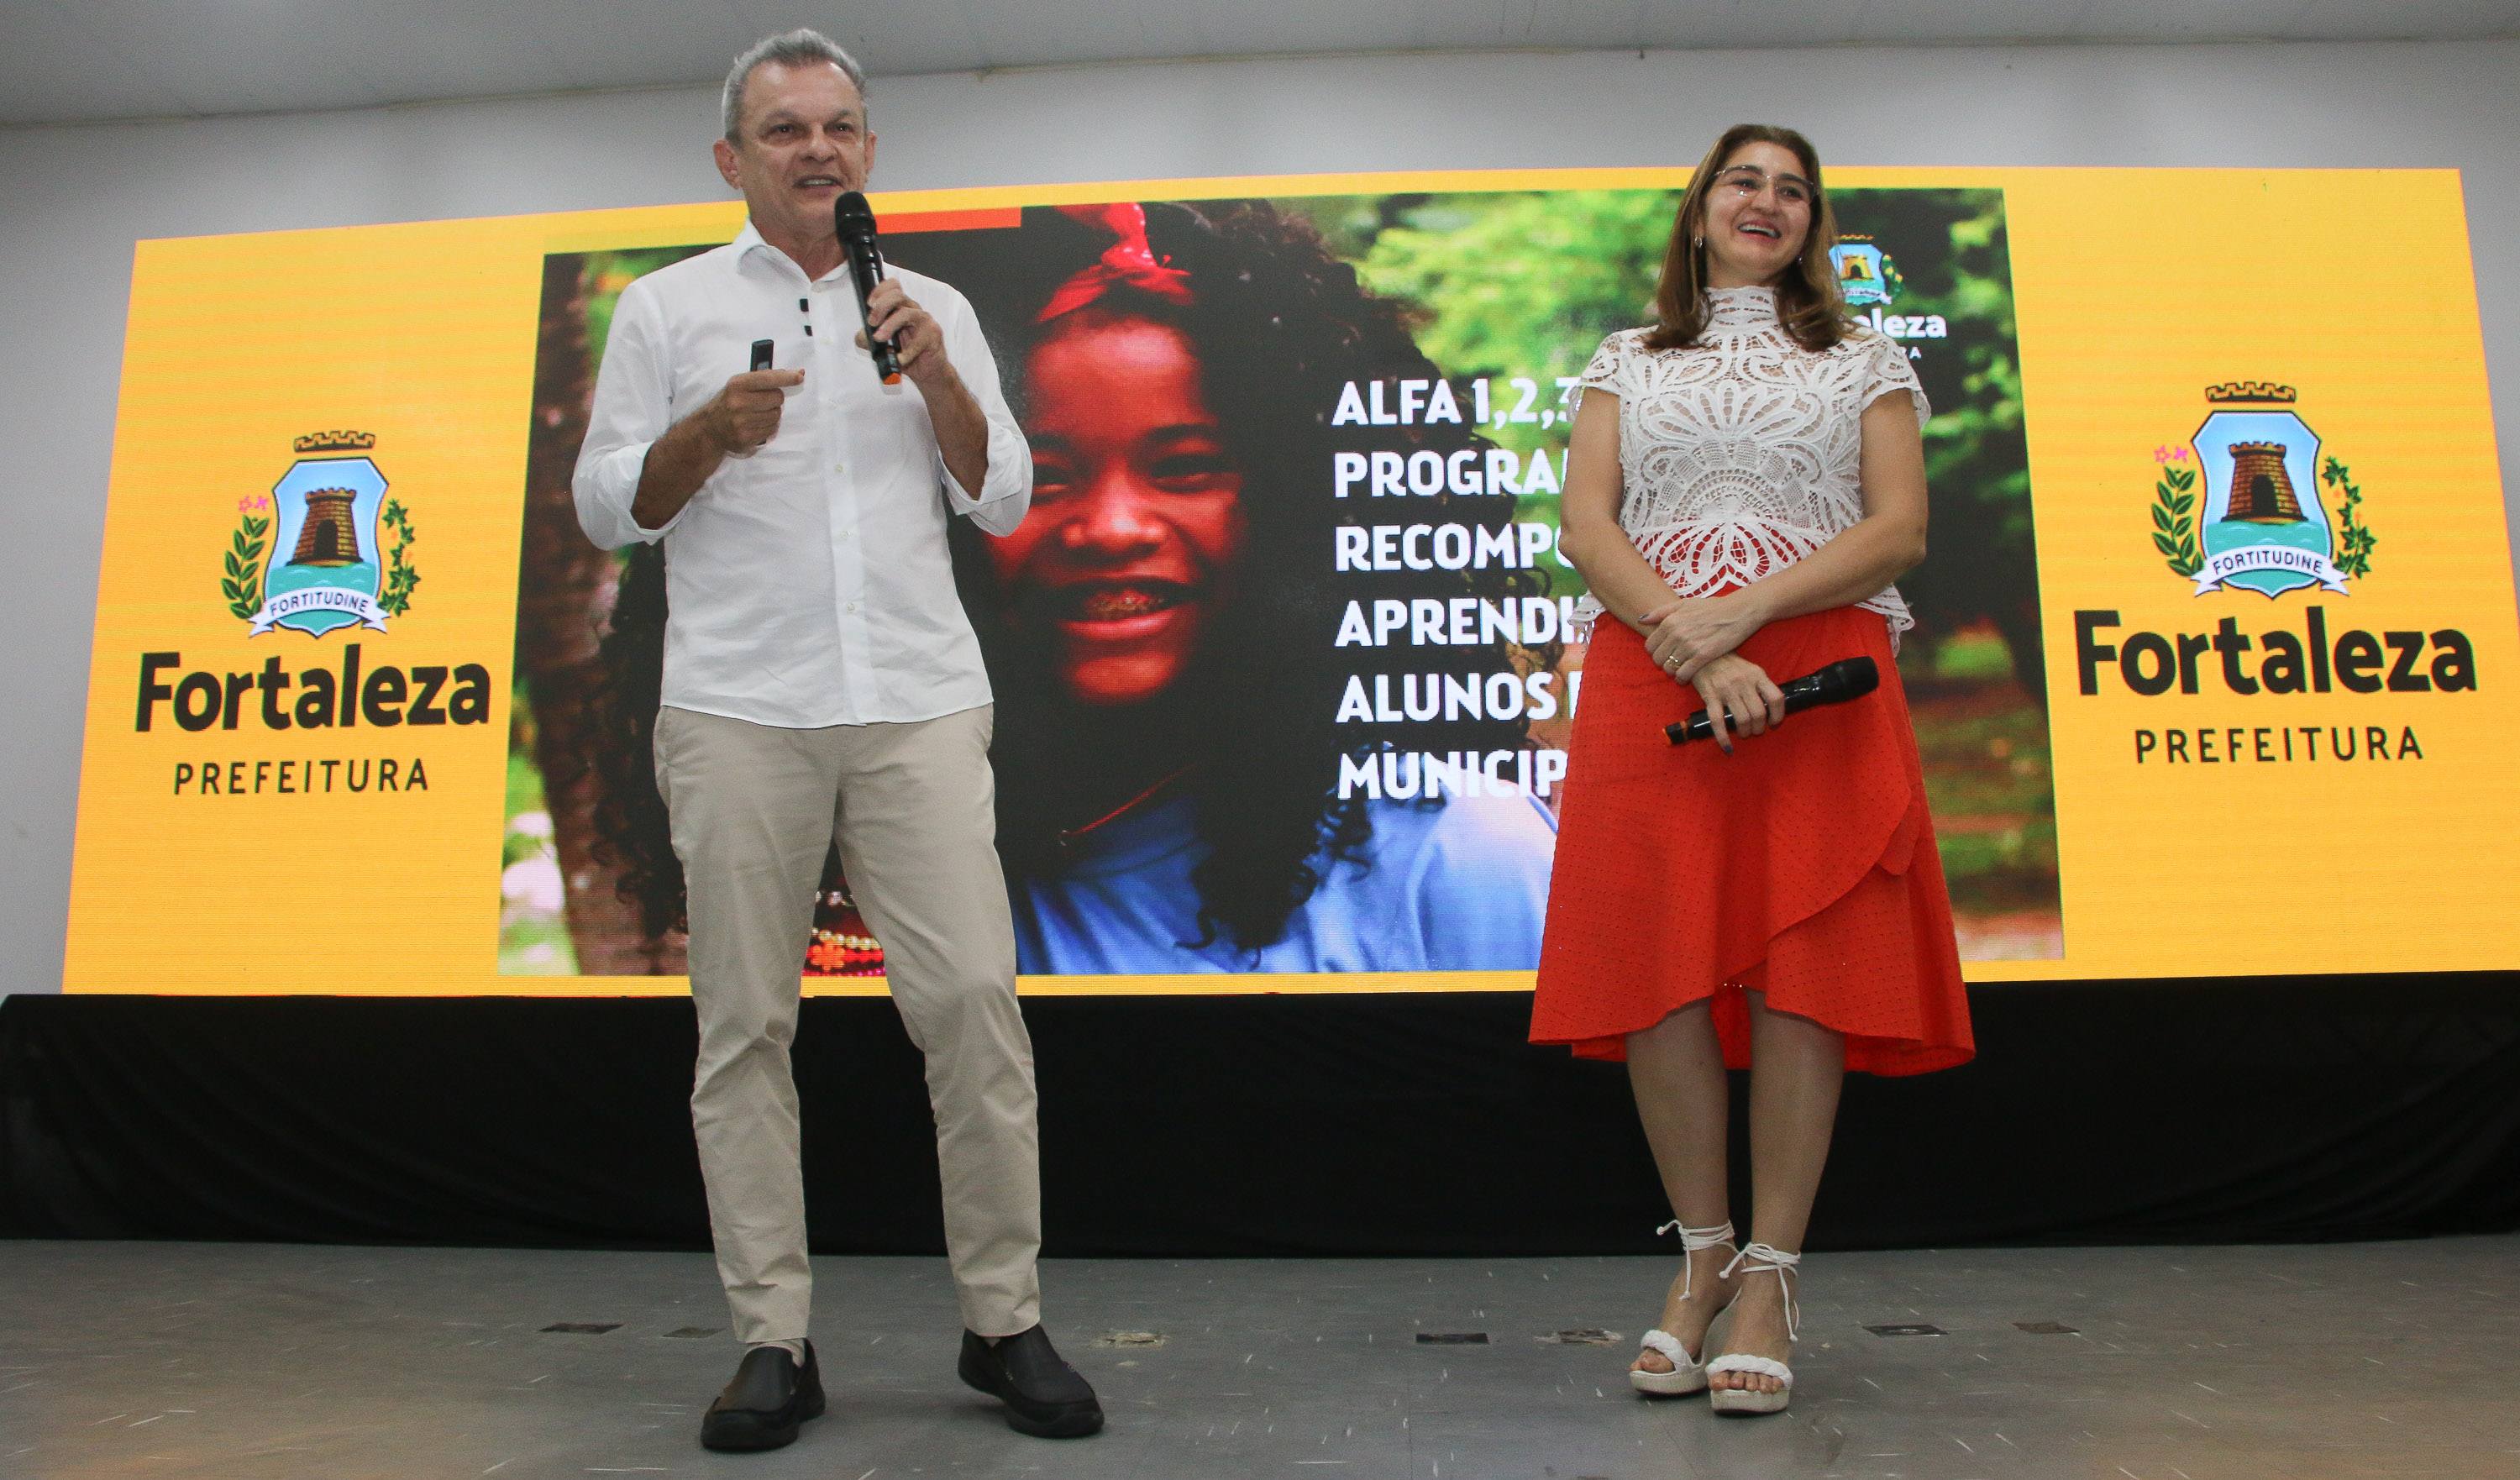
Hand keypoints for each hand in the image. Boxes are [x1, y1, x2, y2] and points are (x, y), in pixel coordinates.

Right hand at [702, 367, 803, 455]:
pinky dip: (768, 427)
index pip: (768, 378)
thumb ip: (767, 378)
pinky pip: (772, 430)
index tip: (800, 376)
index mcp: (737, 385)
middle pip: (777, 398)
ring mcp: (741, 422)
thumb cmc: (730, 402)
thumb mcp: (740, 385)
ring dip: (772, 414)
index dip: (786, 377)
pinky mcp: (746, 438)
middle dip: (775, 399)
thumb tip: (799, 373)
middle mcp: (738, 403)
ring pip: (776, 415)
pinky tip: (755, 425)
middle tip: (763, 401)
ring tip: (757, 414)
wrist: (709, 429)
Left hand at [860, 279, 953, 387]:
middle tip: (872, 322)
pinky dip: (905, 352)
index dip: (880, 290)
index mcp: (901, 308)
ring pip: (906, 313)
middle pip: (897, 295)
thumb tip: (863, 336)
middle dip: (881, 306)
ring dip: (889, 325)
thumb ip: (868, 338)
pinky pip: (918, 340)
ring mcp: (924, 321)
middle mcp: (913, 310)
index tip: (869, 304)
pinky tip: (900, 359)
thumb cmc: (906, 354)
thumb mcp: (880, 346)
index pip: (893, 286)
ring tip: (880, 338)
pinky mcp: (933, 334)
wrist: (927, 371)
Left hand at [1641, 590, 1768, 684]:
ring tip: (1679, 671)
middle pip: (1658, 659)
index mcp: (1670, 621)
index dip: (1655, 652)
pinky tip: (1686, 678)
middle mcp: (1677, 633)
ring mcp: (1689, 645)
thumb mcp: (1684, 604)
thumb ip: (1661, 612)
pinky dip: (1682, 679)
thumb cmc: (1712, 607)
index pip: (1649, 646)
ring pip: (1670, 668)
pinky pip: (1684, 674)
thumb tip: (1641, 619)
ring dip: (1673, 672)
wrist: (1738, 612)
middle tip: (1672, 664)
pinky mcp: (1703, 656)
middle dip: (1663, 663)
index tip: (1663, 654)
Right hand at [1685, 653, 1784, 753]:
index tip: (1774, 723)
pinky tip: (1728, 747)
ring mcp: (1726, 690)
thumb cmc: (1729, 664)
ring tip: (1744, 733)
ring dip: (1745, 732)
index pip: (1776, 698)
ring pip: (1743, 719)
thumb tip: (1771, 708)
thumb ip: (1761, 685)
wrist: (1702, 655)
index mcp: (1757, 675)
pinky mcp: (1710, 697)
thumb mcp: (1750, 669)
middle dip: (1759, 728)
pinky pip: (1718, 722)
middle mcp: (1744, 683)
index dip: (1778, 715)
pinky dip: (1723, 738)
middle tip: (1755, 730)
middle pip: (1759, 713)